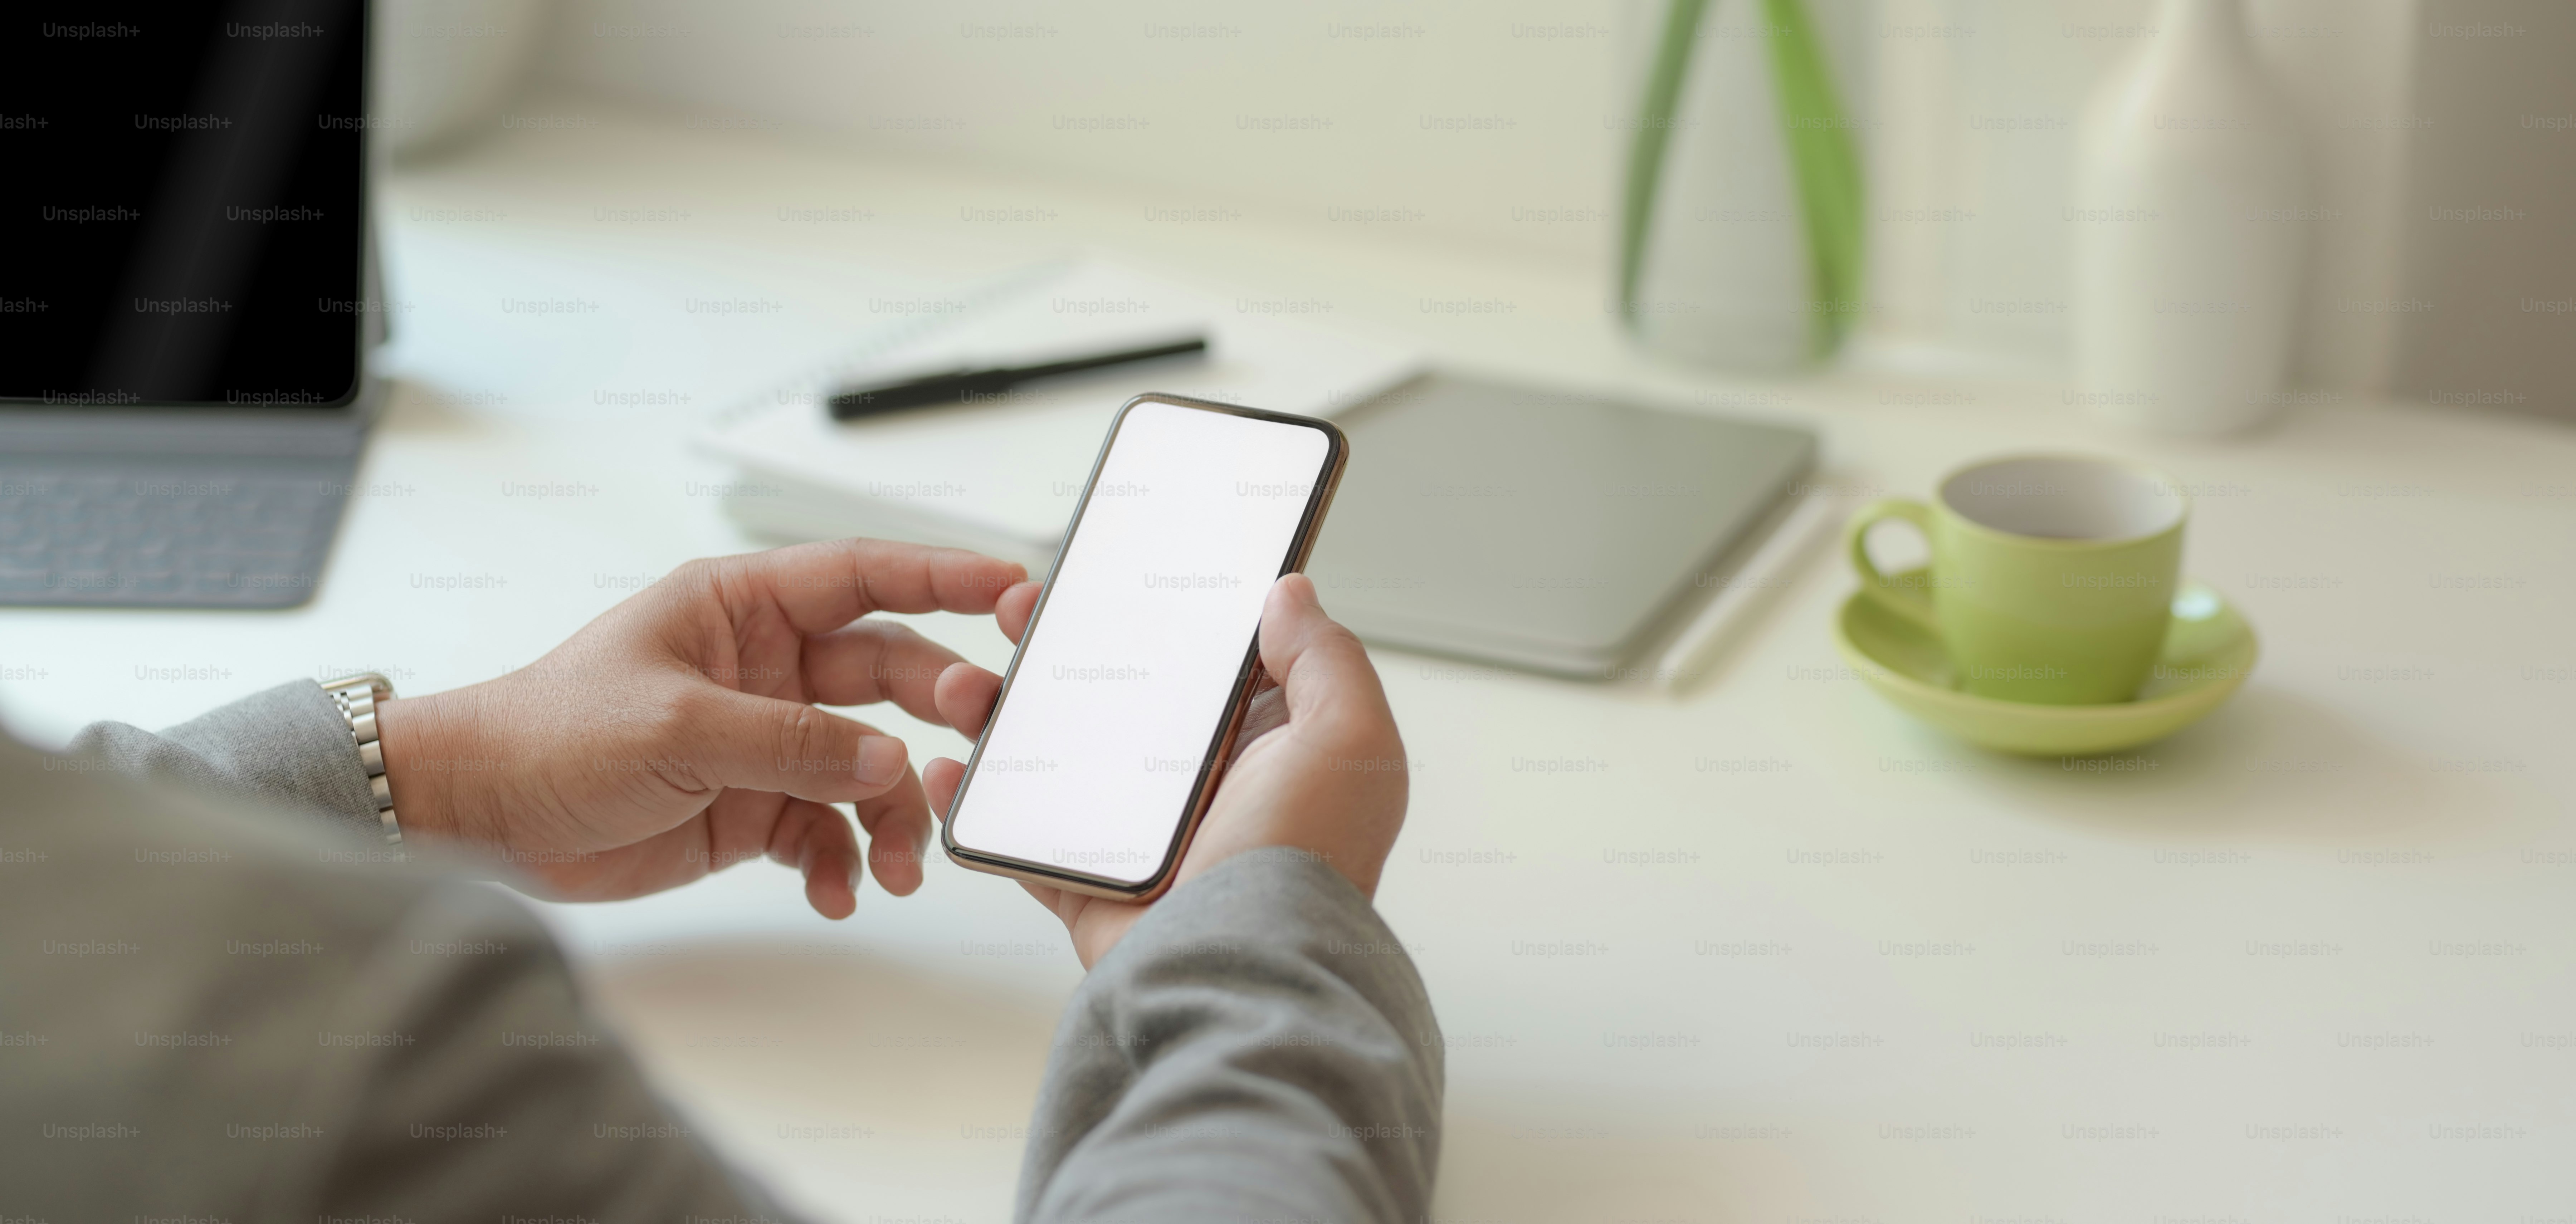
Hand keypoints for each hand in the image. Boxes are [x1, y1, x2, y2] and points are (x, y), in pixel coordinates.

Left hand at [372, 539, 1042, 918]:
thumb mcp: (677, 726)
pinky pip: (829, 830)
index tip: (1011, 589)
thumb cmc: (552, 735)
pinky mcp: (754, 806)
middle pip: (886, 673)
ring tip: (902, 864)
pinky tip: (839, 892)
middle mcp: (765, 667)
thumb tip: (887, 760)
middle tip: (981, 739)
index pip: (863, 577)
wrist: (483, 817)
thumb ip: (792, 742)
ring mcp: (764, 739)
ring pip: (867, 766)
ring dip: (894, 813)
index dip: (942, 577)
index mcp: (743, 609)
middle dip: (939, 707)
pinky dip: (843, 862)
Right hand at [924, 574, 1408, 966]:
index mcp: (1260, 745)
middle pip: (1113, 694)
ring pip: (1055, 753)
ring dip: (1001, 711)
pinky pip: (1019, 833)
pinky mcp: (1088, 880)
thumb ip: (1326, 660)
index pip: (1201, 659)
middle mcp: (1199, 785)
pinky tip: (946, 764)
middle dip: (1058, 645)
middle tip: (1019, 608)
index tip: (1109, 568)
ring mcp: (1137, 834)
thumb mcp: (1348, 741)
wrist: (1244, 971)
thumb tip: (1290, 592)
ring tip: (961, 682)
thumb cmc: (1304, 862)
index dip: (1157, 611)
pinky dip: (976, 800)